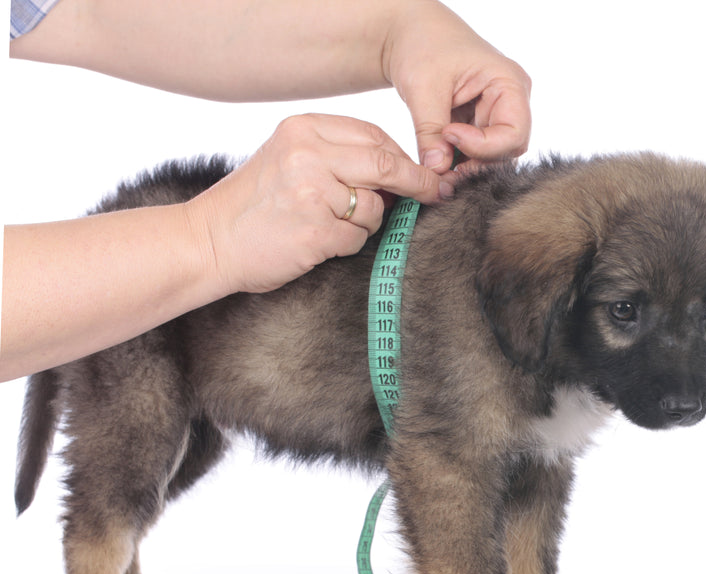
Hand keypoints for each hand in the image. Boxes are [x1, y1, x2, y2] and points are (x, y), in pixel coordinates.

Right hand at [185, 113, 449, 293]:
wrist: (206, 242)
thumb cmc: (253, 206)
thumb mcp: (289, 160)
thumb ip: (338, 158)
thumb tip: (402, 172)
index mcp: (302, 130)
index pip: (373, 136)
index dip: (404, 157)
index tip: (421, 174)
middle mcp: (307, 155)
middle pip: (385, 164)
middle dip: (416, 182)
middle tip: (434, 193)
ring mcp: (312, 193)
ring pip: (374, 207)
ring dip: (365, 223)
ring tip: (327, 226)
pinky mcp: (315, 231)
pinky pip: (358, 239)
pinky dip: (347, 245)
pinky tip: (317, 243)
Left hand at [383, 1, 531, 175]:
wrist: (409, 34)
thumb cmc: (422, 45)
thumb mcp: (422, 87)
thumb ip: (430, 131)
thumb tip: (437, 169)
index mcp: (509, 82)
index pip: (513, 133)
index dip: (483, 145)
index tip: (448, 136)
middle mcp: (511, 100)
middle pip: (508, 149)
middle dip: (476, 161)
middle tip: (442, 165)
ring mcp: (497, 113)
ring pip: (494, 155)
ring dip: (466, 164)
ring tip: (437, 161)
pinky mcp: (481, 124)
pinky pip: (477, 152)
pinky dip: (459, 159)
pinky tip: (439, 157)